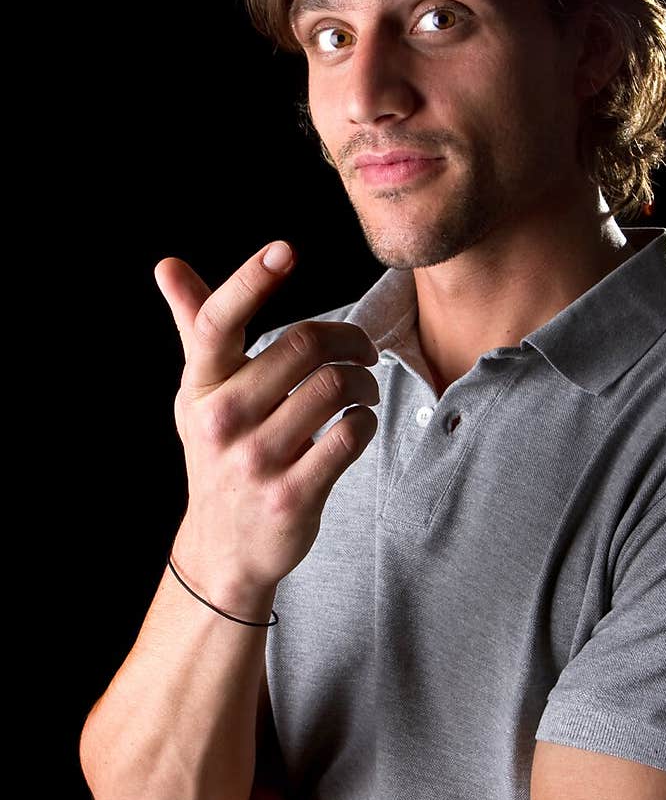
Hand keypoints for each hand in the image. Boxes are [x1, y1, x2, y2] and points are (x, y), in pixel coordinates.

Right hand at [154, 240, 379, 613]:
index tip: (284, 250)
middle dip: (349, 340)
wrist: (224, 548)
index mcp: (201, 386)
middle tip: (362, 350)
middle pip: (304, 345)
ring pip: (336, 387)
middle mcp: (223, 420)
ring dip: (365, 380)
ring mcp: (257, 460)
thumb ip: (195, 326)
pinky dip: (365, 420)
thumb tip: (167, 265)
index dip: (250, 280)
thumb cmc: (218, 452)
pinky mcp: (293, 494)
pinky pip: (351, 434)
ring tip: (363, 388)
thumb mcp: (199, 392)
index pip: (218, 322)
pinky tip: (357, 422)